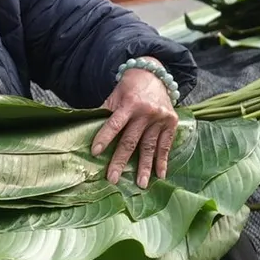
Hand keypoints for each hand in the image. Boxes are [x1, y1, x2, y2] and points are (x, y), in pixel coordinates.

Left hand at [91, 59, 177, 188]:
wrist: (154, 74)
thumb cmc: (129, 87)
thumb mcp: (115, 95)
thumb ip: (105, 112)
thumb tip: (89, 129)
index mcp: (129, 104)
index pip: (114, 124)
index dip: (104, 138)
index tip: (95, 153)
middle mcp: (146, 112)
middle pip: (131, 141)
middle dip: (121, 161)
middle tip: (112, 179)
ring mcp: (160, 119)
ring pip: (149, 147)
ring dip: (144, 167)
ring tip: (140, 184)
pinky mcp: (171, 123)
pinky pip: (166, 145)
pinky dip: (162, 161)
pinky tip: (160, 175)